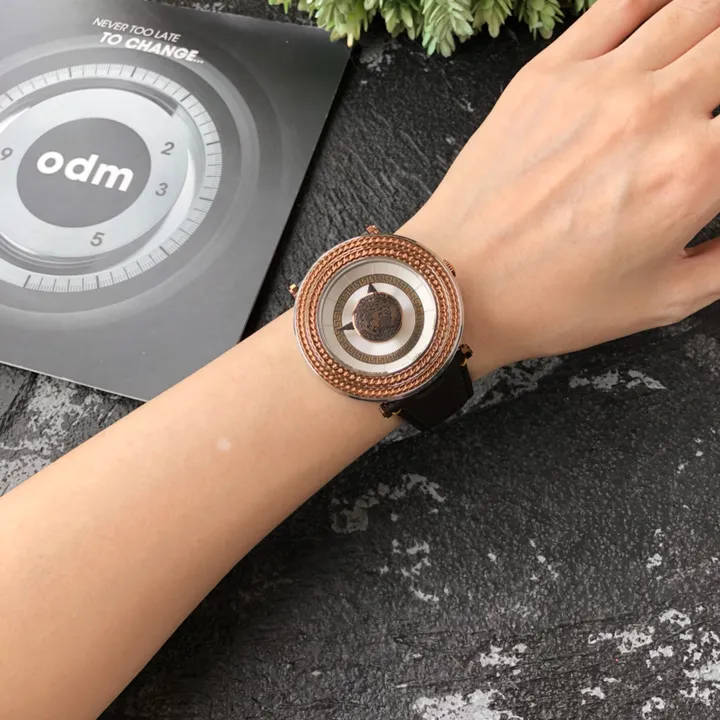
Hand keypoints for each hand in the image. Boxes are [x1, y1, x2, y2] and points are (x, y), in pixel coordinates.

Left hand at [401, 0, 719, 376]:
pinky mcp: (546, 74)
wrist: (459, 288)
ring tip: (706, 55)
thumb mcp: (664, 299)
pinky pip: (621, 3)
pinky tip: (670, 14)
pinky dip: (659, 0)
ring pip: (694, 11)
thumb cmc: (551, 303)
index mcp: (694, 171)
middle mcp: (654, 112)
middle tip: (714, 101)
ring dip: (713, 28)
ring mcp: (596, 83)